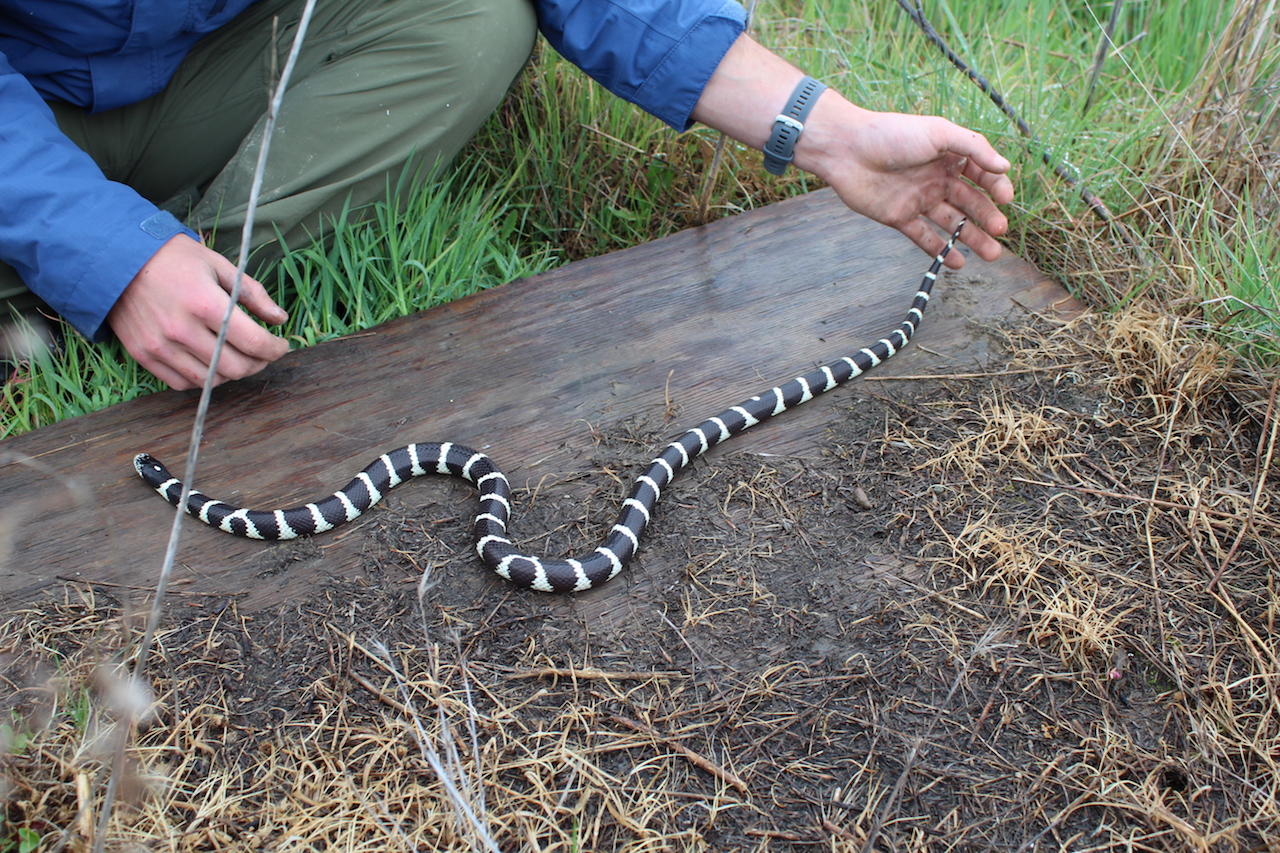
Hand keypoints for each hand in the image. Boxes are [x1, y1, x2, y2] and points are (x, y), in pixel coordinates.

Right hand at [107, 234, 289, 389]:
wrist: (114, 259)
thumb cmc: (172, 258)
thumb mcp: (218, 265)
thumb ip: (252, 293)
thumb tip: (279, 318)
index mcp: (205, 303)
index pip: (254, 343)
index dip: (275, 349)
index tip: (281, 345)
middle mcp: (182, 330)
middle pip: (236, 367)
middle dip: (258, 363)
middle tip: (262, 352)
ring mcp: (160, 346)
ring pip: (211, 380)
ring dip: (232, 373)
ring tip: (237, 356)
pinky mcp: (143, 355)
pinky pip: (182, 383)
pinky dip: (202, 379)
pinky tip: (209, 363)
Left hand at [794, 96, 1013, 267]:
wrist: (847, 150)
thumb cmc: (892, 134)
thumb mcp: (938, 132)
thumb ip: (973, 148)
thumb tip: (1006, 166)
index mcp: (949, 156)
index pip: (982, 174)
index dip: (997, 187)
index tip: (1006, 199)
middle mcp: (937, 178)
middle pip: (970, 202)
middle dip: (988, 218)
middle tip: (1000, 232)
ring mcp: (919, 199)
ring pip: (951, 223)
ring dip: (972, 238)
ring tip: (991, 255)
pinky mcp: (899, 217)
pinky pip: (924, 237)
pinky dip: (940, 251)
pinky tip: (958, 263)